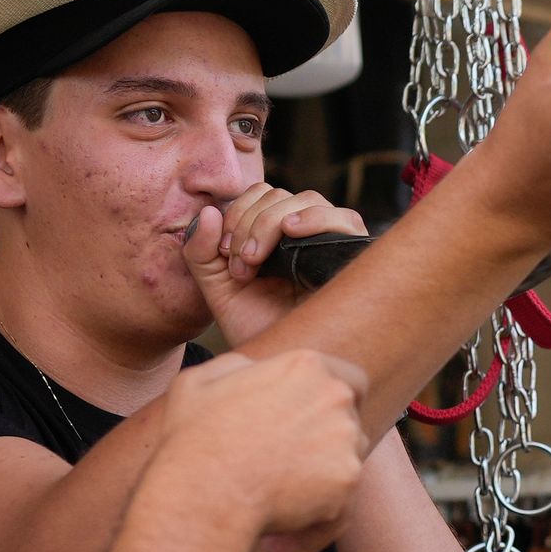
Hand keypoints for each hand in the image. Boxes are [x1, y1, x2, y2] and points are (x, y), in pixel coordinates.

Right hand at [152, 349, 368, 546]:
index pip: (351, 380)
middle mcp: (335, 397)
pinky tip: (277, 548)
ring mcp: (345, 439)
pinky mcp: (347, 482)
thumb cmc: (193, 438)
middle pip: (350, 426)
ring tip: (273, 519)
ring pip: (346, 470)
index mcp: (305, 366)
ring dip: (318, 494)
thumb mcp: (200, 382)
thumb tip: (253, 374)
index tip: (323, 427)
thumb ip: (238, 370)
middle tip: (288, 476)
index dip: (341, 405)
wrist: (202, 491)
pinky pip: (338, 513)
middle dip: (326, 452)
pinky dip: (312, 533)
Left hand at [188, 183, 367, 348]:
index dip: (238, 213)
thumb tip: (209, 211)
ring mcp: (329, 241)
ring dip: (272, 221)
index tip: (224, 253)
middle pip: (281, 195)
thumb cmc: (252, 325)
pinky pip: (344, 219)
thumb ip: (199, 250)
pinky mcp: (351, 255)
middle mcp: (304, 232)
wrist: (277, 358)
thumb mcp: (214, 286)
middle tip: (240, 264)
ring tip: (256, 259)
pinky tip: (291, 233)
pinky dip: (315, 218)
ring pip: (309, 200)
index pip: (261, 194)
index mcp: (273, 232)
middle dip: (251, 223)